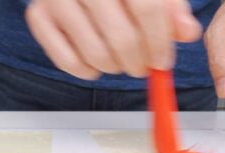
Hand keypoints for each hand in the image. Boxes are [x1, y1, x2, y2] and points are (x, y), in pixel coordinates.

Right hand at [25, 0, 201, 79]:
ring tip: (119, 61)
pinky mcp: (38, 16)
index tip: (162, 61)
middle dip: (138, 63)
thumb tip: (187, 32)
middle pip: (121, 37)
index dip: (158, 41)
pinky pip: (66, 61)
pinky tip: (95, 65)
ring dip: (114, 68)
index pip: (146, 8)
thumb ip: (169, 8)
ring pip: (95, 54)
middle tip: (142, 67)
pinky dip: (86, 72)